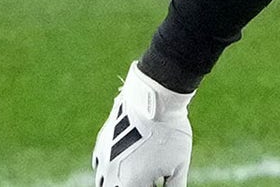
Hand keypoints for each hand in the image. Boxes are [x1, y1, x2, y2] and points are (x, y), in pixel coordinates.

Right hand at [92, 61, 194, 186]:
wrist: (154, 101)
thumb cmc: (169, 134)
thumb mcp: (179, 164)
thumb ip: (176, 185)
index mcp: (130, 184)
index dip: (152, 186)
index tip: (157, 181)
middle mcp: (111, 176)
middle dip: (134, 184)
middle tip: (150, 178)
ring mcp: (103, 159)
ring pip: (104, 181)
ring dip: (118, 181)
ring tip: (137, 173)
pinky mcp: (101, 144)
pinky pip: (99, 164)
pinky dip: (110, 168)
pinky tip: (125, 163)